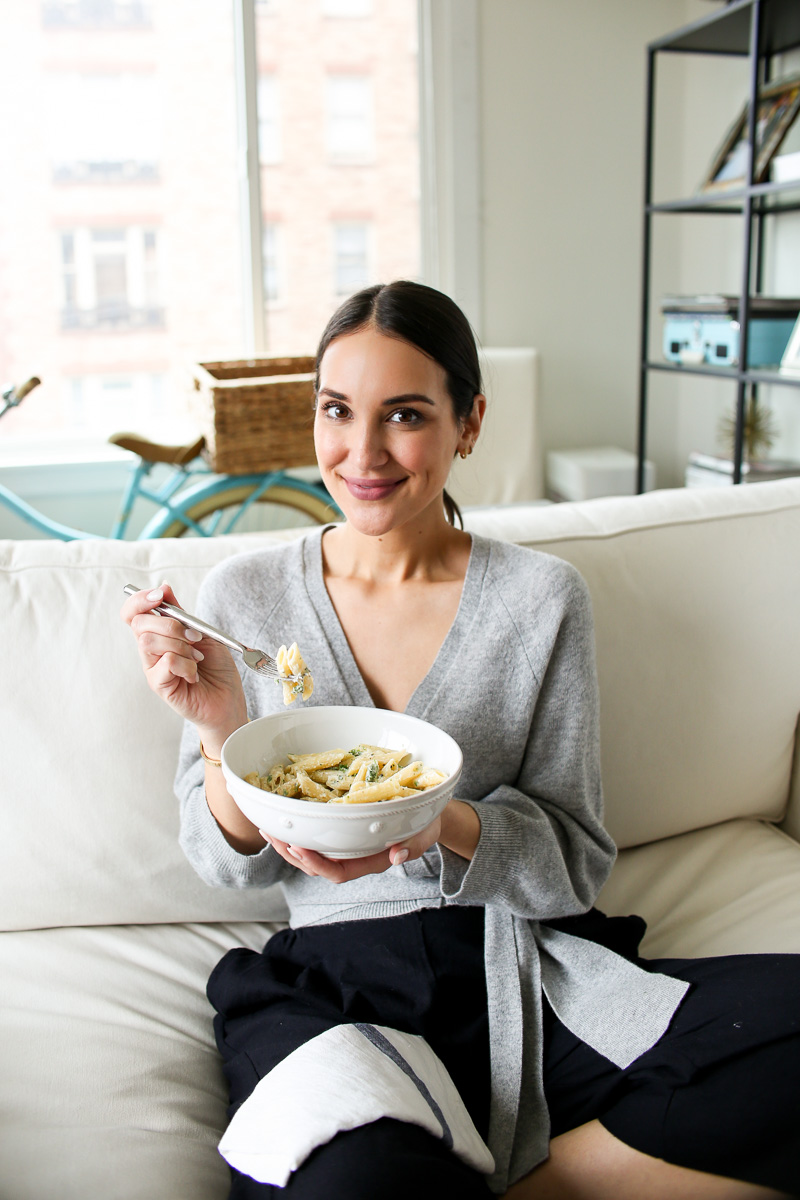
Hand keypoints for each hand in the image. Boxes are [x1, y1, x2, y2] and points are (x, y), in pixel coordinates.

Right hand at [121, 583, 247, 744]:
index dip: (139, 600)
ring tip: (197, 658)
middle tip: (195, 637)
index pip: (133, 612)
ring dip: (180, 645)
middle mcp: (150, 650)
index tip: (160, 595)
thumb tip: (164, 587)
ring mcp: (152, 668)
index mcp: (158, 634)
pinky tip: (194, 674)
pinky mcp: (159, 685)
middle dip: (170, 624)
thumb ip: (182, 614)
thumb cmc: (216, 667)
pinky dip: (186, 664)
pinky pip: (166, 662)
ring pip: (149, 642)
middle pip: (140, 623)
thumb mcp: (204, 633)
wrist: (228, 698)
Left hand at [262, 814, 443, 883]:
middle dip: (292, 854)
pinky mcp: (342, 832)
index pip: (339, 872)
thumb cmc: (425, 824)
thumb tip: (397, 856)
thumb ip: (413, 846)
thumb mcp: (425, 833)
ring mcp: (346, 846)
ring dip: (288, 844)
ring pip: (312, 853)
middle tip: (273, 835)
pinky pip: (317, 838)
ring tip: (269, 828)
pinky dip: (299, 830)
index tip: (299, 848)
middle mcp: (354, 857)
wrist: (426, 814)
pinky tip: (285, 818)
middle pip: (316, 866)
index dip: (316, 864)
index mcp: (370, 861)